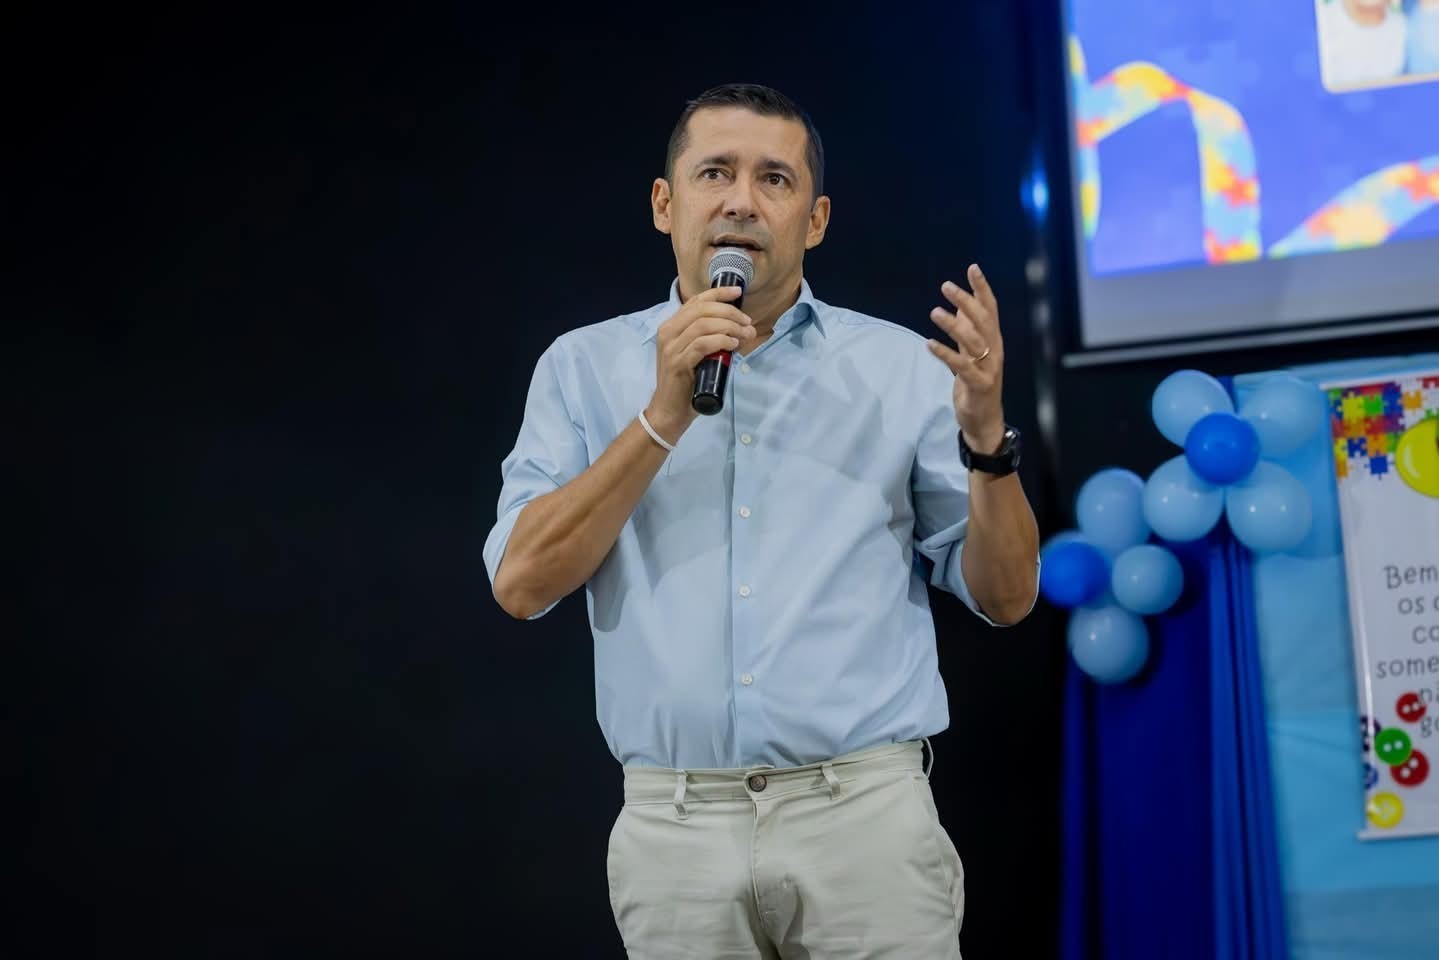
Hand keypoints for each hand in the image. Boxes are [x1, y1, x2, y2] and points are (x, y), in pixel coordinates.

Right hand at [645, 286, 755, 442]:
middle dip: (729, 312)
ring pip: (703, 324)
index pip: (695, 301)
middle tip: (747, 323)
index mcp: (671, 326)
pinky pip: (702, 344)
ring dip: (729, 327)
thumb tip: (743, 329)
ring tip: (745, 335)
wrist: (669, 411)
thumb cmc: (686, 383)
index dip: (718, 293)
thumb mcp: (698, 354)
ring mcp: (670, 347)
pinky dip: (721, 341)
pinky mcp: (677, 363)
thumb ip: (712, 339)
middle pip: (702, 309)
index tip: (738, 293)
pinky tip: (733, 345)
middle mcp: (667, 332)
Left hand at [927, 264, 1005, 453]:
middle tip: (946, 286)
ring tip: (934, 312)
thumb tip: (958, 304)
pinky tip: (930, 344)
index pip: (991, 309)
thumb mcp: (972, 353)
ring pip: (973, 341)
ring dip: (953, 325)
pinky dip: (945, 354)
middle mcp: (995, 351)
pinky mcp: (979, 385)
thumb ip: (967, 330)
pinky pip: (962, 366)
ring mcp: (989, 368)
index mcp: (994, 341)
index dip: (982, 288)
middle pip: (983, 320)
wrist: (985, 420)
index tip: (972, 268)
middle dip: (966, 301)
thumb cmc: (977, 383)